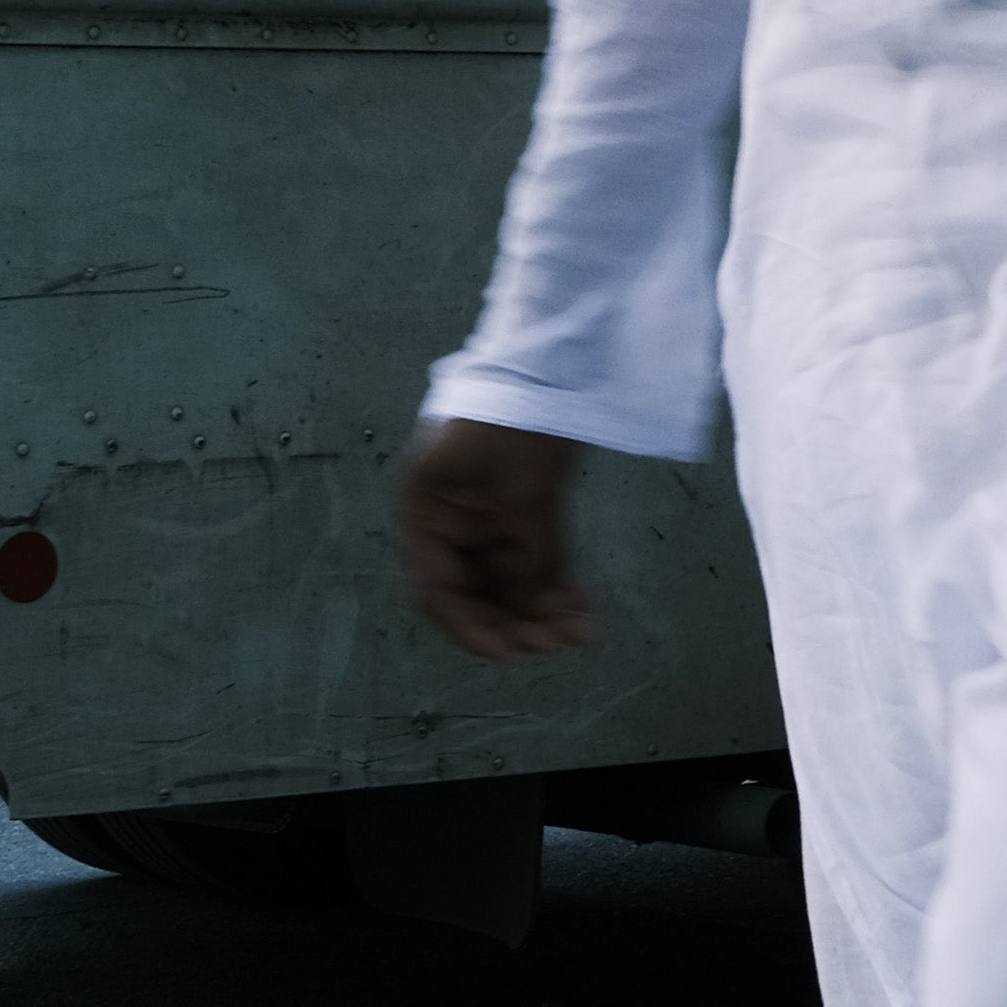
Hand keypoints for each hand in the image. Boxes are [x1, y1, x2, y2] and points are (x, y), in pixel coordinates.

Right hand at [394, 419, 598, 656]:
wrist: (556, 353)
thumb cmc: (522, 408)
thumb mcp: (524, 483)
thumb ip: (528, 548)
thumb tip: (538, 607)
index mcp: (425, 505)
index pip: (435, 585)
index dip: (468, 626)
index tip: (508, 654)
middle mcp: (447, 516)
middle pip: (472, 588)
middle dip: (513, 621)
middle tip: (556, 645)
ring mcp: (483, 514)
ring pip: (506, 580)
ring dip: (539, 610)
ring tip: (580, 633)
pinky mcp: (518, 509)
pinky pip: (531, 560)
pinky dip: (553, 586)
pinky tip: (581, 611)